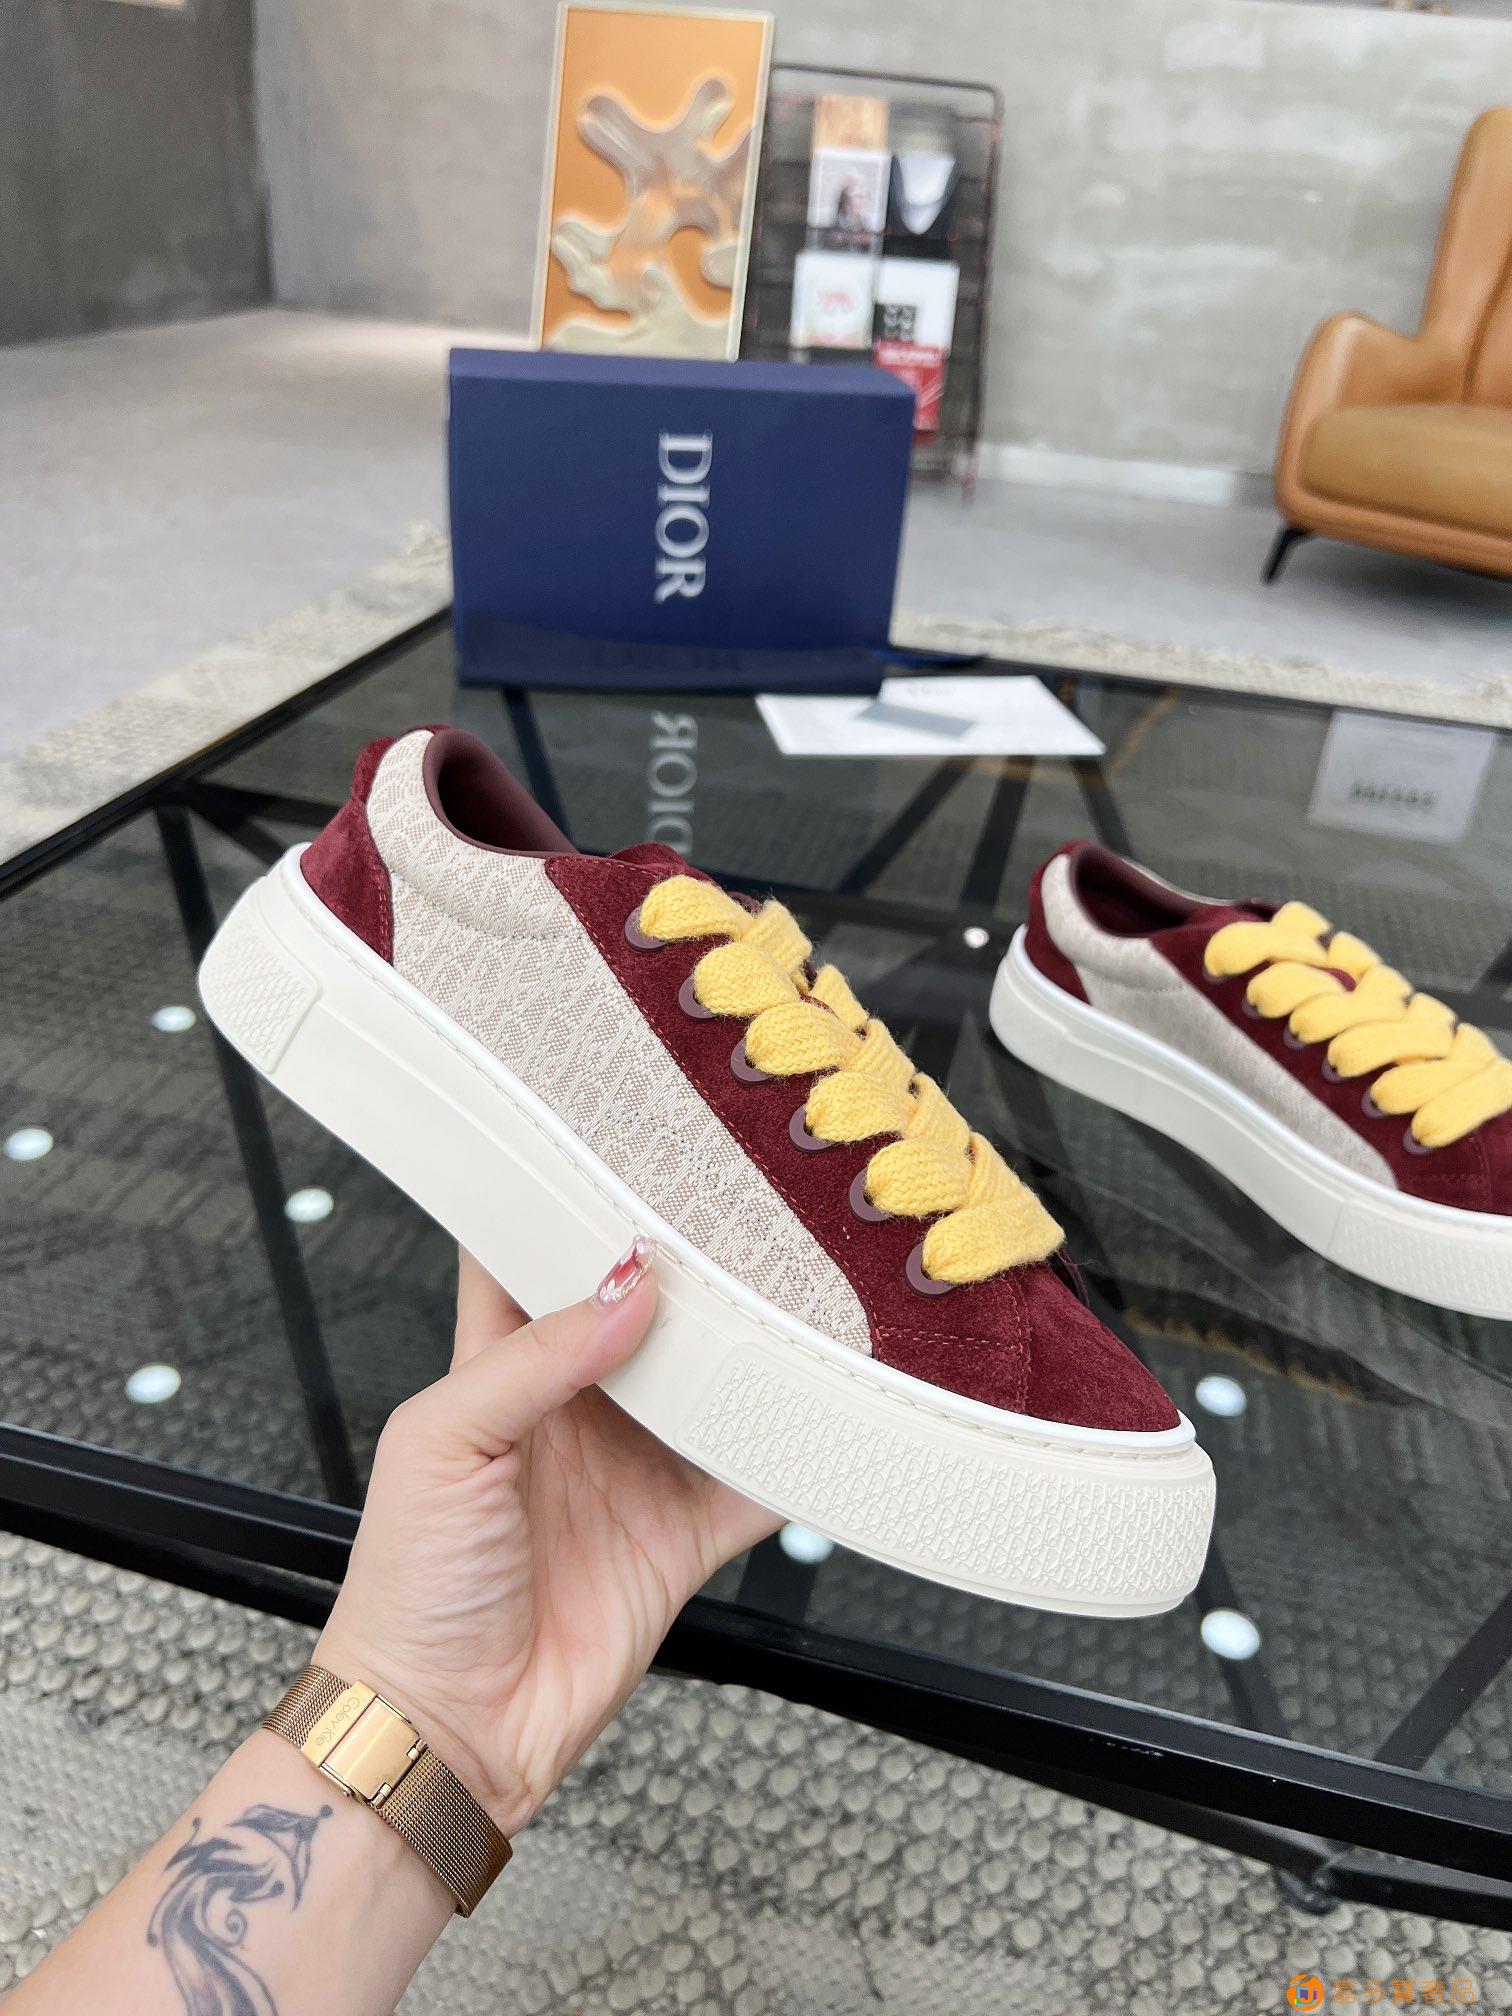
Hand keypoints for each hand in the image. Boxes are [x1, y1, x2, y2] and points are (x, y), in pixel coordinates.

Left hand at [313, 1239, 778, 1837]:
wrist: (446, 1731)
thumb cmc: (407, 1590)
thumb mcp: (445, 1441)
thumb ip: (538, 1356)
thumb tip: (629, 1286)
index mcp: (499, 1367)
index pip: (533, 1258)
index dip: (568, 1201)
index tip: (618, 1147)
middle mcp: (575, 1407)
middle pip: (645, 1312)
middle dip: (689, 1267)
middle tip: (740, 1212)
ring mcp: (634, 1469)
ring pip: (710, 1386)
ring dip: (749, 1352)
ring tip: (794, 1295)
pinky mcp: (681, 1535)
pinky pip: (754, 1481)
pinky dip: (794, 1453)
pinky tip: (824, 1414)